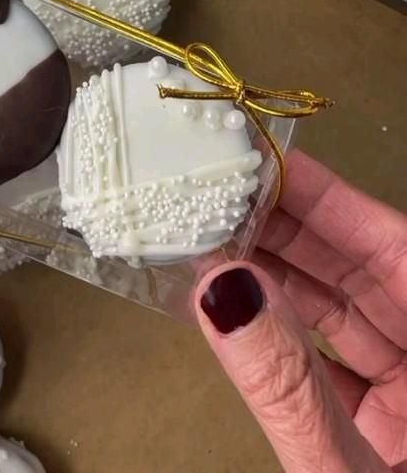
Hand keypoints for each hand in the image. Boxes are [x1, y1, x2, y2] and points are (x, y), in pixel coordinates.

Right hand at [193, 151, 406, 472]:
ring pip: (349, 318)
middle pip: (369, 275)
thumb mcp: (343, 472)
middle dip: (294, 233)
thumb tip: (224, 292)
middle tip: (226, 194)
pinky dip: (286, 339)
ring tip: (217, 241)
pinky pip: (338, 366)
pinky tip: (237, 311)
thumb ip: (289, 386)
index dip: (332, 201)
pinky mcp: (389, 434)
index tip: (269, 164)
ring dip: (280, 282)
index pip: (396, 251)